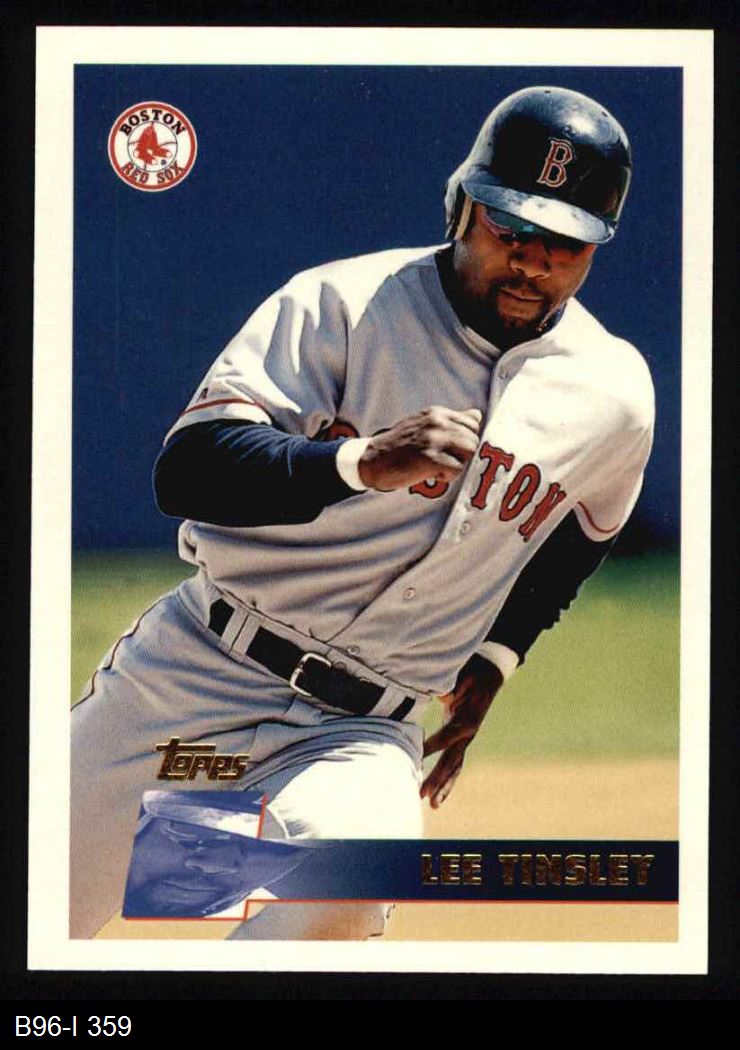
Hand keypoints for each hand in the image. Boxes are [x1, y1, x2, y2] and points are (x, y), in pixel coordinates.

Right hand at [358, 406, 481, 490]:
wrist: (371, 460)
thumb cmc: (398, 446)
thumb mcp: (424, 424)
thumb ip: (451, 420)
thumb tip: (477, 414)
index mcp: (436, 413)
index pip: (472, 423)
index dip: (465, 440)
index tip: (451, 449)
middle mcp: (436, 423)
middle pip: (473, 440)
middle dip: (462, 454)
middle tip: (442, 461)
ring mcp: (434, 440)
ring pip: (468, 453)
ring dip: (456, 465)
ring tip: (436, 466)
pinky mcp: (431, 458)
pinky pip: (457, 469)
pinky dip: (446, 477)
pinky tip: (429, 474)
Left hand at [421, 655, 503, 807]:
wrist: (489, 671)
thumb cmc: (471, 670)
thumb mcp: (461, 673)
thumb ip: (449, 685)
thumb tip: (440, 695)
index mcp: (468, 717)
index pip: (448, 735)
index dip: (433, 745)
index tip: (417, 755)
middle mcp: (469, 732)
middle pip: (451, 760)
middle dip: (436, 778)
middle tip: (421, 793)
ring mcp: (467, 738)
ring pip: (455, 767)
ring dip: (442, 785)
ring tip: (429, 803)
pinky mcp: (462, 739)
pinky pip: (455, 763)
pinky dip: (446, 779)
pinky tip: (435, 794)